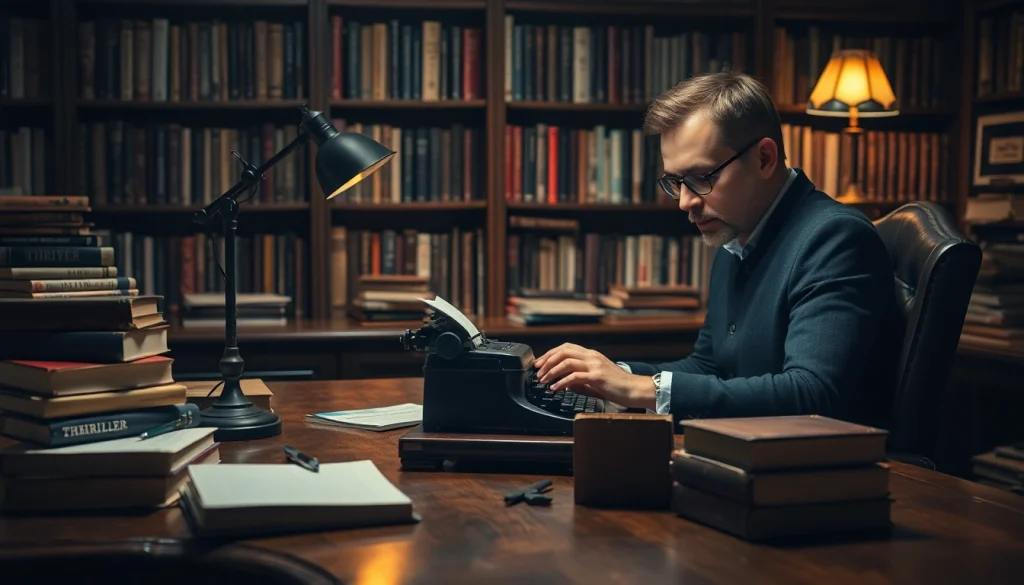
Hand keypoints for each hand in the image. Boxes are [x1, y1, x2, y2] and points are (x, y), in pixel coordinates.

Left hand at [533, 343, 655, 409]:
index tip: (540, 363)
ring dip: (551, 371)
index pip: (566, 348)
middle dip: (547, 360)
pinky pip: (574, 376)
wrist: (635, 390)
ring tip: (544, 380)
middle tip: (538, 371)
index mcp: (591, 355)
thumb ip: (580, 379)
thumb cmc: (617, 386)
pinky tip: (555, 388)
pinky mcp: (597, 376)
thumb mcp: (595, 380)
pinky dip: (561, 382)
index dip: (550, 354)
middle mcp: (592, 356)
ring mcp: (595, 365)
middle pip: (563, 351)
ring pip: (566, 361)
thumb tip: (564, 384)